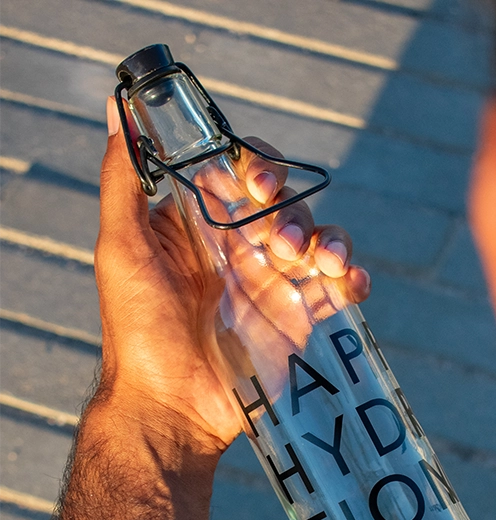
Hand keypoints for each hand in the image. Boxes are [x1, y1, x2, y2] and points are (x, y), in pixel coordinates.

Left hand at [95, 97, 370, 451]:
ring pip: (318, 239)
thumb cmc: (138, 332)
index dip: (258, 166)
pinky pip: (336, 287)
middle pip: (286, 203)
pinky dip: (351, 277)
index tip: (258, 183)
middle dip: (293, 211)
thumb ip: (124, 182)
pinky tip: (348, 283)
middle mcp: (239, 249)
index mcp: (201, 226)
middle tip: (280, 241)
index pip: (240, 173)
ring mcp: (272, 283)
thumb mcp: (122, 251)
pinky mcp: (297, 318)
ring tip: (320, 262)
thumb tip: (119, 109)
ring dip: (328, 239)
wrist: (170, 410)